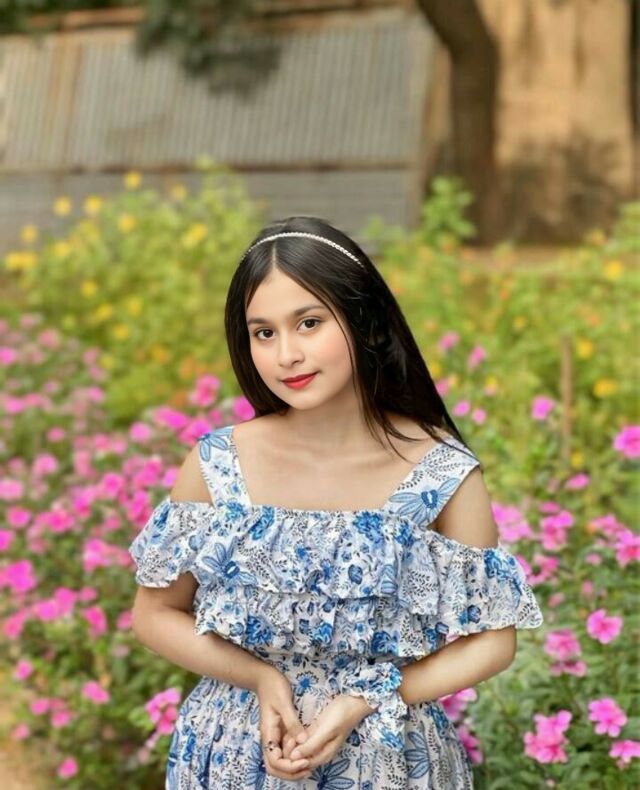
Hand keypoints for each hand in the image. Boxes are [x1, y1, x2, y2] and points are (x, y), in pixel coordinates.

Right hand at [255, 665, 311, 779]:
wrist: (264, 677)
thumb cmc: (273, 687)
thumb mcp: (284, 702)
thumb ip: (293, 723)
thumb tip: (303, 742)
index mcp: (268, 733)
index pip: (274, 761)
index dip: (289, 767)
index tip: (305, 761)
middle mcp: (269, 739)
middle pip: (275, 767)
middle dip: (290, 773)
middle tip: (308, 768)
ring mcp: (274, 736)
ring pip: (279, 762)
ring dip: (292, 768)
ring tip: (309, 763)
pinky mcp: (279, 732)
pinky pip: (284, 751)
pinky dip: (294, 757)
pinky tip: (306, 752)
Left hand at [285, 694, 375, 777]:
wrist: (353, 701)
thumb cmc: (342, 715)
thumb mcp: (327, 730)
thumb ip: (311, 744)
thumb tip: (293, 758)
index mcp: (324, 755)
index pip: (302, 765)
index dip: (292, 758)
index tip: (289, 743)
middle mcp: (320, 751)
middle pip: (299, 759)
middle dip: (290, 751)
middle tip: (288, 736)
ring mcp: (317, 742)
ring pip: (299, 749)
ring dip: (291, 744)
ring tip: (288, 731)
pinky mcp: (315, 732)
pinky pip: (301, 740)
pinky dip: (294, 737)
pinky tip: (290, 729)